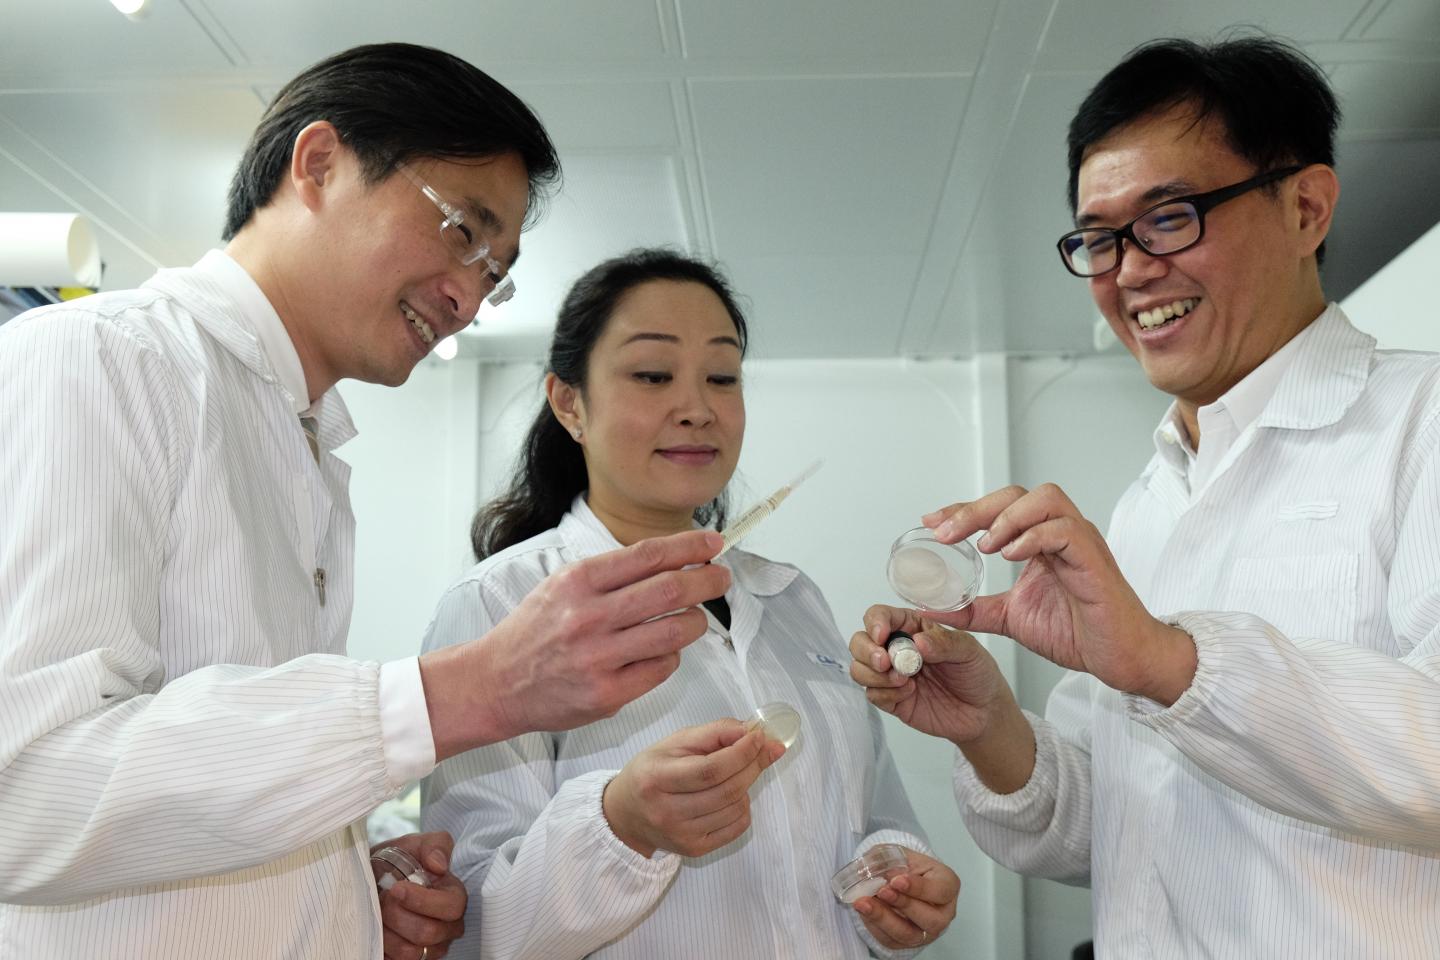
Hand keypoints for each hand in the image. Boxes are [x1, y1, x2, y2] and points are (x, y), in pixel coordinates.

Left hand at [370, 832, 465, 959]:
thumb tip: (439, 865)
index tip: (396, 889)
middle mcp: (448, 927)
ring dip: (386, 931)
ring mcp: (430, 949)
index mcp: (454, 897)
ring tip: (378, 913)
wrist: (373, 883)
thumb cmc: (397, 864)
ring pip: (409, 952)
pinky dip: (381, 947)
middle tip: (383, 899)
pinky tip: (379, 929)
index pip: (451, 907)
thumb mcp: (414, 844)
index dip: (422, 900)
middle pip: (428, 932)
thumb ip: (434, 845)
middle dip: (397, 914)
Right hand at [422, 529, 731, 758]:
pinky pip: (662, 668)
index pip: (648, 555)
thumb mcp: (561, 586)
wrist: (495, 683)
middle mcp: (588, 616)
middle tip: (721, 577)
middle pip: (669, 589)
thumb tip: (670, 558)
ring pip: (674, 631)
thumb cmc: (534, 631)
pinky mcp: (608, 694)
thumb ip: (610, 574)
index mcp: (577, 582)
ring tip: (697, 617)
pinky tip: (665, 651)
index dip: (688, 546)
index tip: (713, 542)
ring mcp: (599, 658)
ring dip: (697, 621)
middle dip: (707, 579)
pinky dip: (673, 656)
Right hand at [602, 719, 786, 858]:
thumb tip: (755, 732)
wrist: (627, 814)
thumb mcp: (676, 742)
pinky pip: (737, 828)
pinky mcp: (695, 850)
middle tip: (761, 749)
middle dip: (752, 766)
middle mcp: (667, 812)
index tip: (759, 737)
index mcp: (656, 779)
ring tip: (736, 773)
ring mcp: (682, 835)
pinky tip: (731, 796)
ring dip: (748, 785)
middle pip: (726, 790)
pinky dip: (744, 807)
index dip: (741, 753)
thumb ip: (715, 732)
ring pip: (735, 808)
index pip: (710, 770)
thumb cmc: (653, 771)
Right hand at [849, 605, 1012, 744]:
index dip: (875, 622)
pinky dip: (885, 694)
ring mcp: (892, 675)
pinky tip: (908, 693)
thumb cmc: (978, 675)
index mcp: (913, 628)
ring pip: (859, 668)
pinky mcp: (892, 700)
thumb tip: (917, 641)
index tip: (881, 635)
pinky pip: (872, 694)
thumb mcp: (969, 651)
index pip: (881, 616)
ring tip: (902, 681)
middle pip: (860, 641)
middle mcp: (897, 649)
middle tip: (884, 663)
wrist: (985, 713)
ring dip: (873, 674)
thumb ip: (944, 643)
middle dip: (866, 651)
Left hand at [852, 847, 958, 950]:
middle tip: (882, 891)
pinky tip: (864, 911)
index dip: (919, 888)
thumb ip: (888, 858)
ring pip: (908, 934)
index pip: (940, 891)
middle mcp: (943, 914)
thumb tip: (876, 870)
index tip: (896, 880)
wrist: (899, 880)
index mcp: (948, 885)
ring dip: (883, 918)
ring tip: (863, 903)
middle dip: (902, 905)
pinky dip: (874, 925)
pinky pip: (891, 940)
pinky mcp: (908, 942)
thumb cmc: (907, 867)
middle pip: (929, 919)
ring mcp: (927, 932)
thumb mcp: (900, 854)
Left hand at [922, 484, 1196, 704]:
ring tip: (985, 545)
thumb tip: (931, 609)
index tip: (931, 522)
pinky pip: (1066, 530)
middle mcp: (1060, 532)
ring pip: (1045, 498)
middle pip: (1017, 494)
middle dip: (976, 508)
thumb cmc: (1076, 633)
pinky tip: (1011, 556)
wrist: (1118, 658)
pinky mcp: (1094, 559)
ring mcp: (1080, 542)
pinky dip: (1035, 536)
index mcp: (1040, 541)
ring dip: (1008, 517)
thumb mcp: (1010, 618)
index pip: (998, 508)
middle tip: (945, 532)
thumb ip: (972, 610)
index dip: (963, 509)